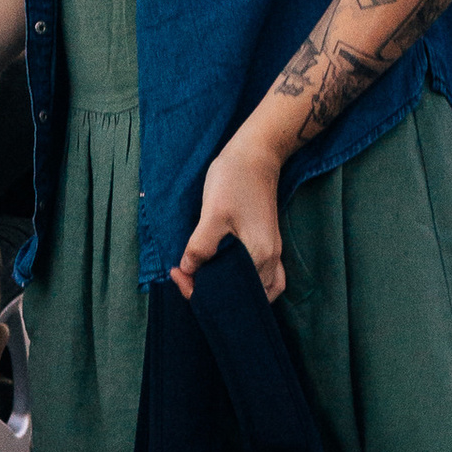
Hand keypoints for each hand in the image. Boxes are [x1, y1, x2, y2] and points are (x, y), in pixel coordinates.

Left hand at [171, 118, 292, 301]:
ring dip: (237, 295)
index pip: (230, 293)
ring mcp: (273, 252)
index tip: (177, 273)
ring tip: (209, 285)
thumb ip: (200, 246)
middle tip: (188, 279)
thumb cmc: (235, 180)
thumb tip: (187, 270)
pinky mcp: (269, 243)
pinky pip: (267, 277)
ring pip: (262, 290)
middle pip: (247, 297)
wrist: (257, 154)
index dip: (198, 289)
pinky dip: (251, 284)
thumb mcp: (212, 213)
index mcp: (258, 256)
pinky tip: (230, 277)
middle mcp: (271, 259)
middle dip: (216, 295)